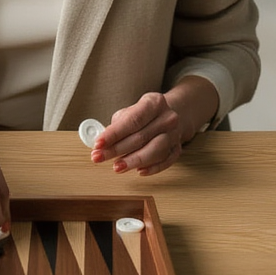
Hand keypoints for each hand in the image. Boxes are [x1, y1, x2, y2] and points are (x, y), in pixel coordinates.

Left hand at [89, 77, 219, 176]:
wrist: (170, 116)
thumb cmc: (144, 116)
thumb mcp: (129, 113)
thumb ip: (116, 126)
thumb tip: (101, 143)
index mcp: (154, 103)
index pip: (132, 120)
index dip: (114, 134)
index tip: (98, 144)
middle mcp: (168, 118)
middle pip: (140, 137)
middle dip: (116, 150)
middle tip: (98, 157)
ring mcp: (175, 134)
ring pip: (155, 151)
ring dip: (133, 161)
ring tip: (117, 167)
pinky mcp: (177, 149)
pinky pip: (166, 161)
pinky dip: (152, 168)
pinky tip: (139, 171)